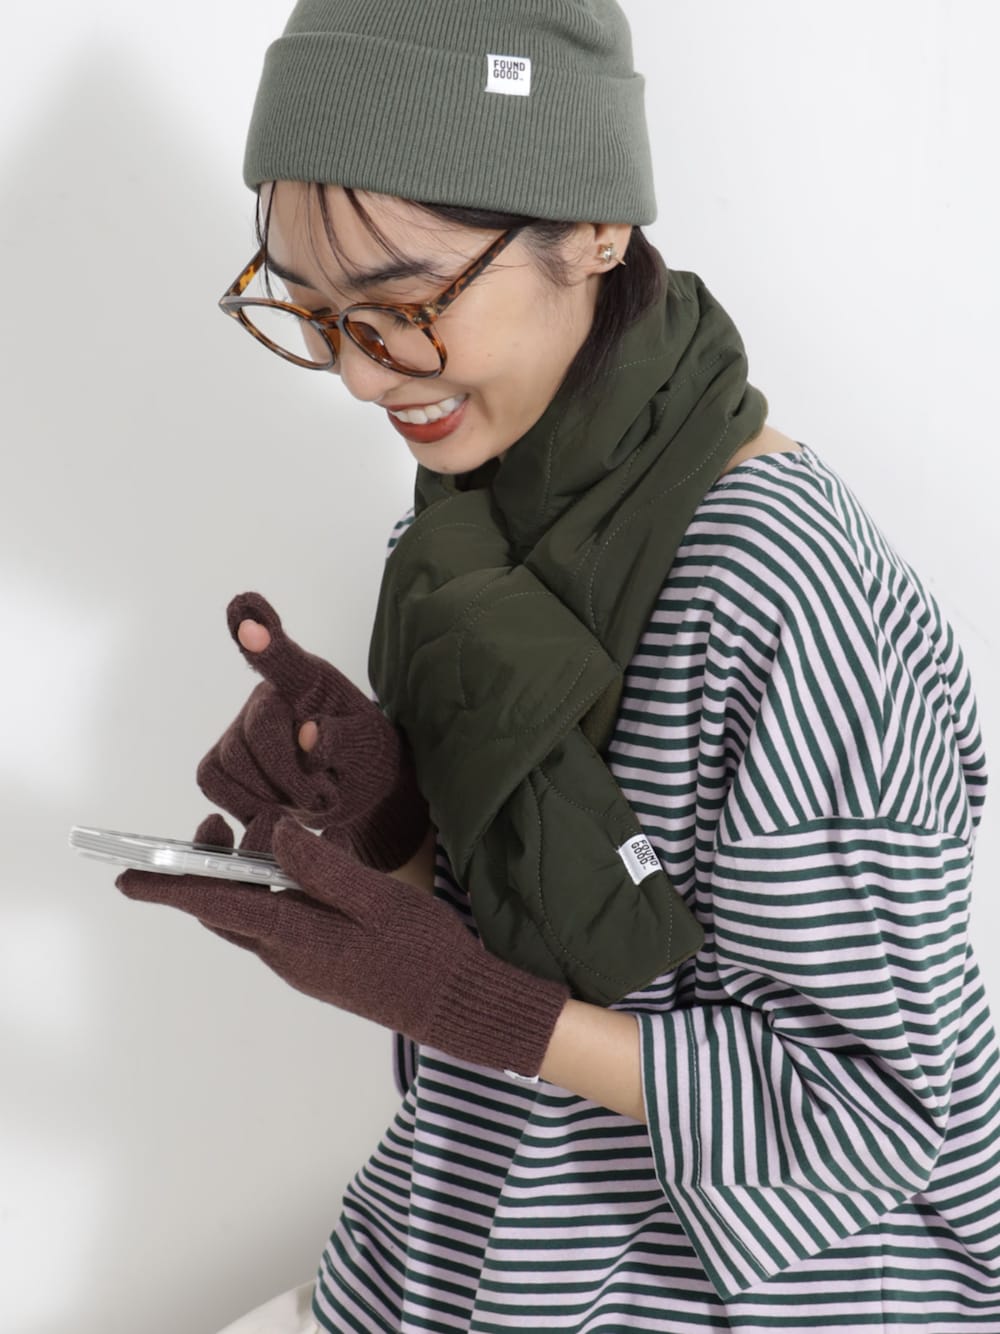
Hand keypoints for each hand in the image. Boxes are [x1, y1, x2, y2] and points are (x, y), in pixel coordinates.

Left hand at [117, 815, 569, 1076]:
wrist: (455, 1004)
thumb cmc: (423, 949)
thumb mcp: (379, 898)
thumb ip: (322, 866)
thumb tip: (271, 833)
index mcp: (296, 936)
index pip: (217, 905)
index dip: (169, 887)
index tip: (125, 876)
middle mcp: (286, 955)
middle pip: (223, 912)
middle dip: (202, 872)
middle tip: (210, 826)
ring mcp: (301, 964)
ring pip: (248, 917)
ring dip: (239, 879)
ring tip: (258, 836)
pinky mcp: (318, 965)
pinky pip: (274, 925)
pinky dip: (266, 893)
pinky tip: (292, 869)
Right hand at [196, 592, 428, 870]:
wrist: (354, 789)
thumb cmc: (363, 755)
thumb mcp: (371, 746)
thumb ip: (346, 740)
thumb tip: (309, 736)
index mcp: (311, 682)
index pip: (284, 659)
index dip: (264, 638)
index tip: (244, 611)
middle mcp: (267, 694)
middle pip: (257, 733)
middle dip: (290, 777)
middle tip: (324, 794)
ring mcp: (238, 725)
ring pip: (232, 762)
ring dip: (271, 795)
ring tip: (304, 796)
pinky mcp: (220, 758)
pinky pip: (213, 781)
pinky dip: (243, 802)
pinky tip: (273, 803)